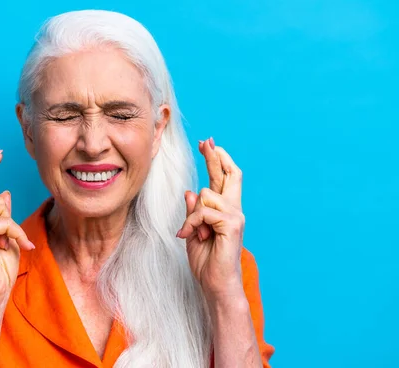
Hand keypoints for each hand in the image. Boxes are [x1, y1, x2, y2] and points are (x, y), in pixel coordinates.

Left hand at [177, 138, 245, 300]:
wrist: (216, 284)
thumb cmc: (206, 261)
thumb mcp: (193, 232)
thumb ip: (193, 212)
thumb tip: (190, 191)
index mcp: (224, 210)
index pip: (222, 178)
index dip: (216, 160)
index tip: (207, 143)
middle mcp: (233, 209)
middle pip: (228, 174)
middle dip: (215, 156)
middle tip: (205, 141)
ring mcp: (235, 216)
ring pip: (206, 194)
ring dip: (191, 215)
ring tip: (190, 233)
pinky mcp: (232, 224)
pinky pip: (203, 212)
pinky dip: (191, 224)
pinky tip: (188, 236)